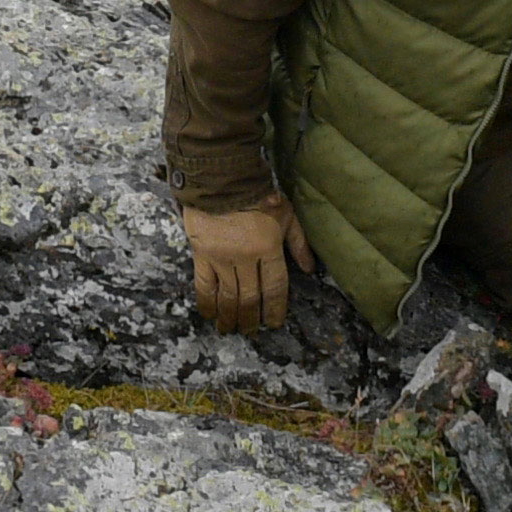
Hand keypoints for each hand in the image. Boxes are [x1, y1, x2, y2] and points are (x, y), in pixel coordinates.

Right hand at [181, 195, 315, 332]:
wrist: (220, 179)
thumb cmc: (258, 195)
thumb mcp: (287, 214)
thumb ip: (298, 242)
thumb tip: (310, 269)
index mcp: (269, 248)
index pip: (275, 287)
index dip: (275, 309)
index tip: (274, 323)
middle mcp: (246, 257)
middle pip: (250, 297)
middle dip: (251, 318)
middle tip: (251, 332)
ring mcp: (222, 257)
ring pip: (228, 296)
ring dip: (230, 316)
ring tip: (231, 329)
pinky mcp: (201, 254)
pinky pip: (204, 284)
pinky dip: (207, 302)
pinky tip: (209, 314)